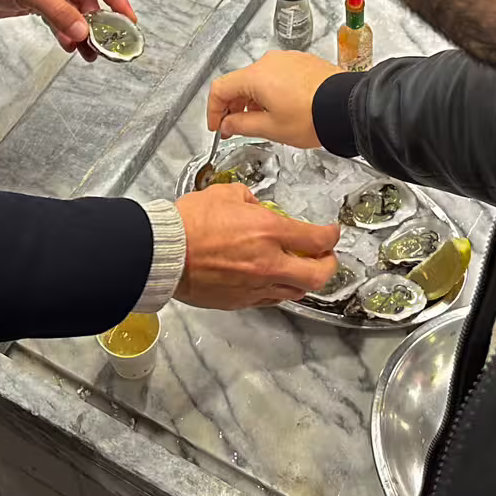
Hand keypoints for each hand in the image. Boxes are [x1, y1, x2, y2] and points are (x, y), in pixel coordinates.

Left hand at [0, 0, 134, 57]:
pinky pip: (59, 20)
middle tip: (108, 44)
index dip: (116, 1)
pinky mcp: (38, 3)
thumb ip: (60, 14)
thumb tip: (83, 31)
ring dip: (81, 32)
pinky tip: (71, 46)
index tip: (130, 20)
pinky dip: (65, 33)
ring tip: (91, 53)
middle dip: (97, 24)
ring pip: (74, 13)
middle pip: (88, 1)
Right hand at [173, 184, 339, 308]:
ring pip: (295, 292)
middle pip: (318, 276)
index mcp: (269, 232)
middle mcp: (269, 264)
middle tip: (325, 256)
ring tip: (298, 269)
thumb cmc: (191, 222)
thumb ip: (250, 200)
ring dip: (303, 280)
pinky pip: (270, 300)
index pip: (317, 240)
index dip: (331, 236)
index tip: (331, 233)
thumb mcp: (226, 194)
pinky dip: (277, 290)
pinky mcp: (240, 302)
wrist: (164, 253)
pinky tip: (272, 280)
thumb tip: (258, 207)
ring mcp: (255, 287)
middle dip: (328, 265)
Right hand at [206, 51, 338, 148]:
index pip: (220, 88)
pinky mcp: (302, 62)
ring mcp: (287, 59)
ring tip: (263, 121)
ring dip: (253, 99)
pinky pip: (277, 74)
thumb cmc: (313, 117)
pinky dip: (271, 91)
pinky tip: (281, 109)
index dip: (213, 110)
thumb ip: (241, 125)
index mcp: (256, 76)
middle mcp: (270, 62)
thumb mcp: (271, 128)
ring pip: (259, 78)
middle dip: (234, 106)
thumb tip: (226, 125)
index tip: (217, 126)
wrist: (347, 107)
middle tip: (236, 128)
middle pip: (239, 82)